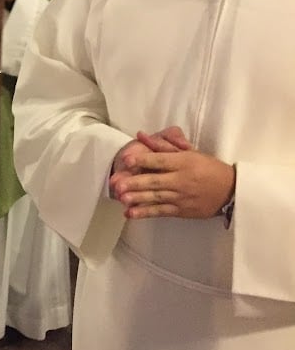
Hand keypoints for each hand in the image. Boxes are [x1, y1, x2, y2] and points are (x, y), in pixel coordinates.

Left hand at [110, 126, 232, 219]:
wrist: (231, 191)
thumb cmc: (208, 168)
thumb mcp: (190, 153)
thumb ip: (163, 146)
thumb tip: (141, 135)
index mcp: (184, 162)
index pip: (161, 160)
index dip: (143, 160)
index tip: (126, 159)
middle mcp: (182, 180)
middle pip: (156, 181)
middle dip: (136, 183)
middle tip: (118, 185)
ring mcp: (182, 197)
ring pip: (156, 198)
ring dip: (138, 199)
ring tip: (122, 199)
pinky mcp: (182, 211)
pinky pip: (161, 212)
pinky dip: (146, 213)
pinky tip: (131, 213)